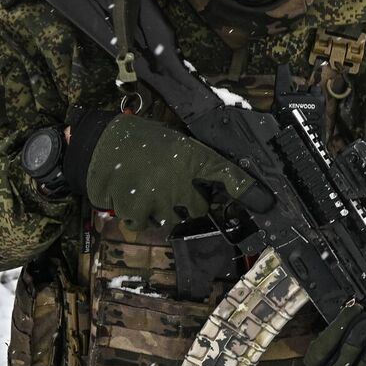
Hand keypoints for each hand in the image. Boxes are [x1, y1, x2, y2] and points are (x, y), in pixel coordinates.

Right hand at [66, 112, 270, 230]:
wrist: (101, 144)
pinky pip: (146, 224)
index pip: (228, 174)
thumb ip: (193, 163)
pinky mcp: (138, 211)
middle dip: (190, 203)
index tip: (265, 203)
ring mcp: (160, 198)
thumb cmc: (140, 140)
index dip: (248, 189)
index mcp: (192, 157)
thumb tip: (208, 182)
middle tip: (173, 189)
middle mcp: (181, 180)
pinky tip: (133, 198)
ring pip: (173, 218)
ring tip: (149, 189)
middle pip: (199, 207)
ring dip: (164, 210)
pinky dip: (139, 216)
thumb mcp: (175, 144)